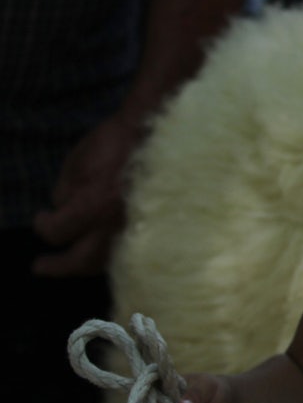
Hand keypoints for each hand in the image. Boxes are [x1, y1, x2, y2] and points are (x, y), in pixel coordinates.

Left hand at [31, 113, 146, 276]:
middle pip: (82, 261)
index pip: (56, 232)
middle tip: (43, 267)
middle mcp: (115, 226)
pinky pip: (130, 251)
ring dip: (88, 265)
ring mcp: (138, 230)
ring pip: (110, 261)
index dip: (43, 225)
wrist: (159, 135)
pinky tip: (106, 252)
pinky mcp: (154, 228)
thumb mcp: (78, 161)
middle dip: (60, 266)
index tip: (41, 217)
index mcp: (93, 207)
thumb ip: (66, 190)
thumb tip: (62, 206)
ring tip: (76, 264)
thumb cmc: (116, 143)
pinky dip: (114, 255)